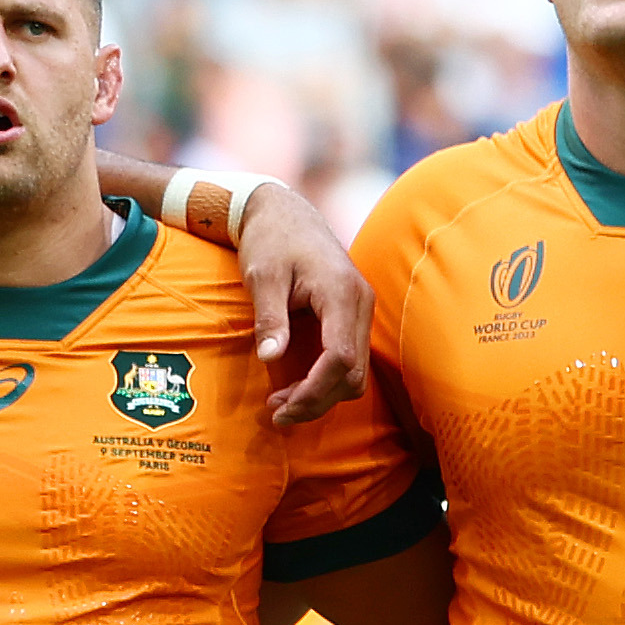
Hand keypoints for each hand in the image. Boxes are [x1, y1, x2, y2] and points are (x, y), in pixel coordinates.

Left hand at [237, 182, 373, 422]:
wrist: (283, 212)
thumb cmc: (270, 240)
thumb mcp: (262, 276)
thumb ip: (270, 318)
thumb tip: (271, 358)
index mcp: (341, 292)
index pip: (340, 358)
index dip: (314, 390)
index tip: (281, 407)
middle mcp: (360, 302)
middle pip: (352, 374)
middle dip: (316, 400)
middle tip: (276, 412)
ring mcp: (361, 309)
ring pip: (355, 372)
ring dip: (322, 394)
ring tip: (281, 401)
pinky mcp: (353, 314)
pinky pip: (349, 359)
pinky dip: (327, 379)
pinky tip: (297, 385)